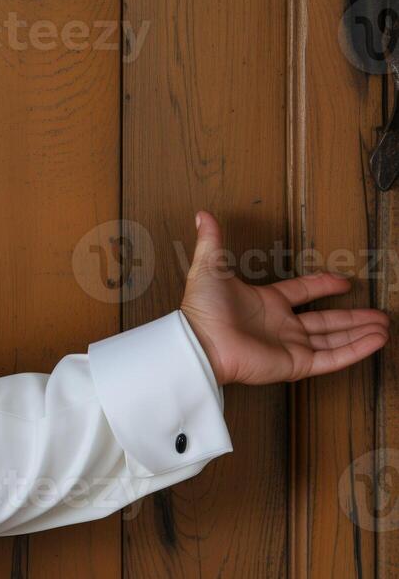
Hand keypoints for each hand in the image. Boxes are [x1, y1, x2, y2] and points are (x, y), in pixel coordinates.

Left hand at [179, 210, 388, 385]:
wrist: (198, 343)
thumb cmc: (202, 309)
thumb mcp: (209, 268)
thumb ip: (212, 241)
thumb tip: (202, 214)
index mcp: (266, 303)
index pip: (302, 292)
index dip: (323, 284)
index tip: (344, 280)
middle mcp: (281, 326)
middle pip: (326, 320)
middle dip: (353, 317)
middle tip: (379, 314)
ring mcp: (289, 346)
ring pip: (334, 339)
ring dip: (360, 332)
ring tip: (385, 326)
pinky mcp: (295, 364)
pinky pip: (332, 358)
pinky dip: (355, 350)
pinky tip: (376, 341)